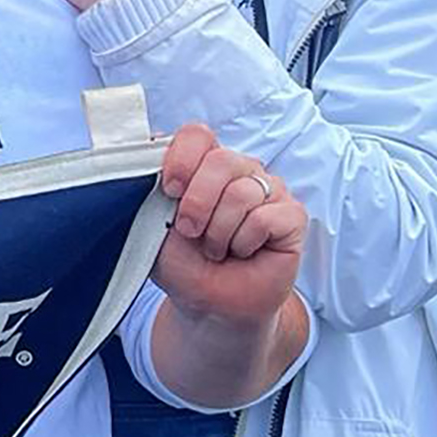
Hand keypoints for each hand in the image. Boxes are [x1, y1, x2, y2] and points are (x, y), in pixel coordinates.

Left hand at [152, 124, 305, 329]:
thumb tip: (145, 151)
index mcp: (202, 163)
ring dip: (219, 231)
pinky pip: (266, 217)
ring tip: (215, 248)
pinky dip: (245, 241)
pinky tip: (242, 251)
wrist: (209, 302)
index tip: (169, 190)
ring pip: (242, 192)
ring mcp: (268, 190)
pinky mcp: (292, 215)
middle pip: (222, 160)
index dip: (182, 159)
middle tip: (190, 232)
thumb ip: (148, 187)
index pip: (198, 134)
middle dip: (198, 203)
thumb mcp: (151, 222)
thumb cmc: (181, 261)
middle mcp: (238, 170)